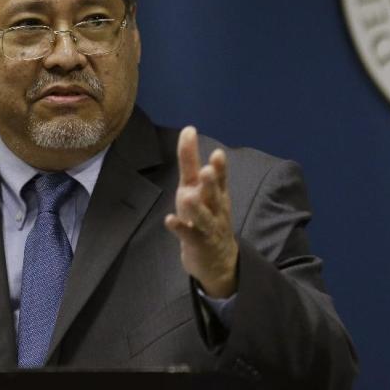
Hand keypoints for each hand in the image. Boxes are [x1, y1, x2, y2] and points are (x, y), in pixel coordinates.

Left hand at [164, 126, 238, 297]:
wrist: (219, 259)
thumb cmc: (206, 216)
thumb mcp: (199, 188)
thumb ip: (191, 162)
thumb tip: (188, 129)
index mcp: (216, 194)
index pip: (219, 177)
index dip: (218, 165)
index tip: (215, 151)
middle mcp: (215, 208)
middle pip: (214, 195)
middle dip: (211, 183)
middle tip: (206, 170)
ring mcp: (208, 227)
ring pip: (204, 216)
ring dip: (196, 207)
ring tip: (187, 196)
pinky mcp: (197, 243)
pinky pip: (189, 235)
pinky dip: (179, 227)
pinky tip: (170, 220)